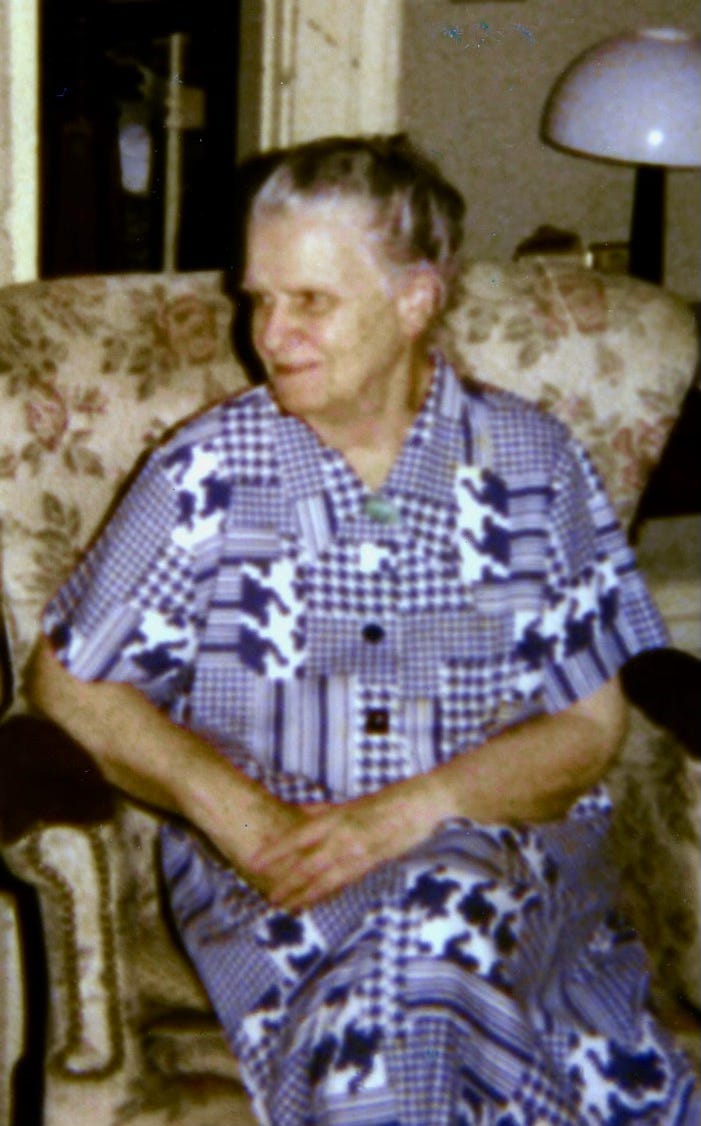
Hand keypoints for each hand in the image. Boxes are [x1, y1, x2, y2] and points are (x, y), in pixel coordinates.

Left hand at [247, 779, 443, 909]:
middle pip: (307, 863)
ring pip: (324, 878)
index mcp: (336, 817)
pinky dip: (329, 893)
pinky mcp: (373, 863)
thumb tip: (295, 814)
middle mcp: (343, 835)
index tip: (253, 861)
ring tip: (287, 906)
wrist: (422, 805)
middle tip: (267, 897)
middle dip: (286, 882)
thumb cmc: (387, 801)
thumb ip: (321, 811)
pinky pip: (346, 882)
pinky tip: (318, 902)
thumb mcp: (350, 803)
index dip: (275, 851)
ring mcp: (358, 852)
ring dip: (304, 894)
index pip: (297, 836)